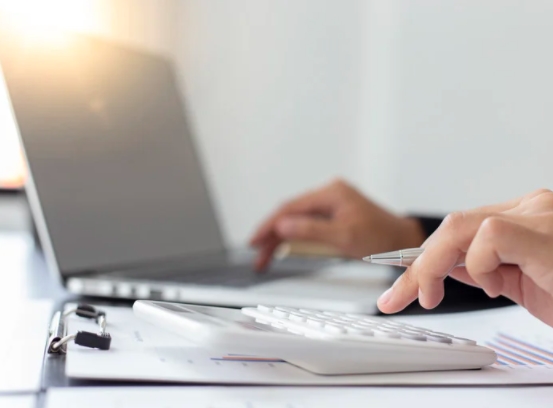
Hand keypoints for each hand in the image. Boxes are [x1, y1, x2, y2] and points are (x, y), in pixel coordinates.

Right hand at [249, 179, 425, 270]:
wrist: (404, 241)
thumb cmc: (382, 238)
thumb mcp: (345, 236)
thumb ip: (312, 230)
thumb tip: (282, 225)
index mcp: (331, 193)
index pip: (290, 207)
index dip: (269, 225)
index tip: (254, 241)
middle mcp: (329, 194)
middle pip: (290, 213)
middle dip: (270, 235)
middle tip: (256, 255)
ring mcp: (331, 203)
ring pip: (296, 219)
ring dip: (279, 238)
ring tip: (264, 258)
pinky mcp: (333, 214)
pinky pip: (306, 224)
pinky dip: (293, 237)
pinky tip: (281, 248)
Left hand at [378, 189, 552, 327]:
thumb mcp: (524, 284)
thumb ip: (487, 269)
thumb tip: (446, 268)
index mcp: (524, 219)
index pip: (460, 229)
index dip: (425, 254)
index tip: (403, 280)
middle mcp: (531, 208)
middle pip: (453, 226)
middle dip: (418, 264)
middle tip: (401, 296)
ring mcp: (539, 215)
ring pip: (459, 226)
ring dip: (432, 265)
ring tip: (429, 295)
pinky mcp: (543, 231)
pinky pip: (488, 236)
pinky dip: (476, 264)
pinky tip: (491, 285)